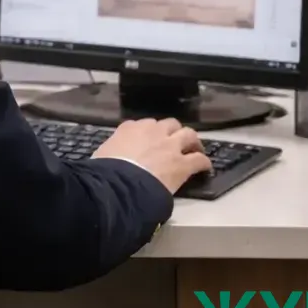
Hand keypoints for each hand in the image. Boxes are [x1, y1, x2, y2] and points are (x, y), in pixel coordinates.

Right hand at [93, 117, 211, 193]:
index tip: (148, 140)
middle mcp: (152, 131)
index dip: (148, 133)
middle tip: (174, 141)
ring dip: (192, 141)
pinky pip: (199, 159)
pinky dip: (203, 163)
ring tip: (195, 148)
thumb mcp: (102, 154)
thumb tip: (107, 160)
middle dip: (173, 131)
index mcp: (130, 129)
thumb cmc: (105, 170)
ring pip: (188, 134)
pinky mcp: (182, 164)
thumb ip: (110, 151)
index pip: (142, 124)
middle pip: (169, 124)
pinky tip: (205, 168)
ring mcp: (169, 146)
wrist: (119, 183)